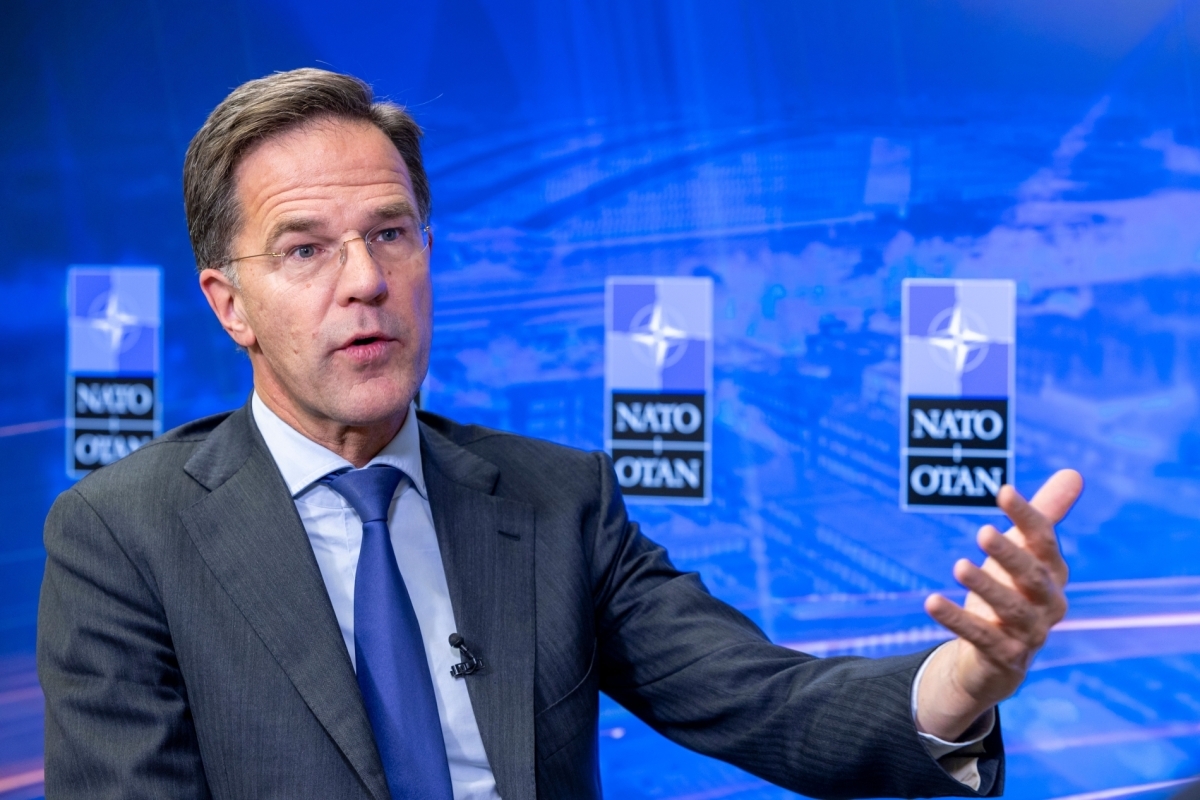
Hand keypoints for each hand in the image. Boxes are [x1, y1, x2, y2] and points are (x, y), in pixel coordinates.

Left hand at [915, 469, 1082, 740]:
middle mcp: (1048, 604)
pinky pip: (981, 636)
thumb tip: (1074, 473)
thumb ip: (1043, 516)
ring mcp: (1029, 633)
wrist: (995, 659)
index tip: (1003, 491)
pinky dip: (956, 619)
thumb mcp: (1023, 553)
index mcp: (1053, 574)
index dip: (1026, 516)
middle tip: (983, 531)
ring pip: (1010, 608)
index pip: (1044, 541)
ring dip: (985, 586)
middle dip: (1010, 554)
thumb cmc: (1010, 593)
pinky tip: (931, 602)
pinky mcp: (1004, 656)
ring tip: (958, 565)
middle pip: (1032, 576)